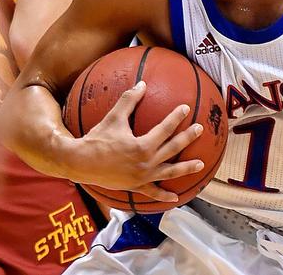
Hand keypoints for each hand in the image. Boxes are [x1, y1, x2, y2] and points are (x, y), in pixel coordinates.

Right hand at [69, 81, 205, 201]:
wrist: (81, 163)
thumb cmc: (96, 139)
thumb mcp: (113, 117)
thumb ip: (129, 100)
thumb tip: (142, 84)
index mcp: (143, 145)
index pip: (165, 128)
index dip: (176, 117)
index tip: (186, 109)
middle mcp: (146, 162)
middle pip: (173, 148)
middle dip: (188, 138)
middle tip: (200, 129)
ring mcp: (142, 177)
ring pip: (170, 172)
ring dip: (186, 168)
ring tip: (201, 164)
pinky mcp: (136, 186)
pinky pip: (153, 192)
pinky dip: (164, 196)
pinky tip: (175, 198)